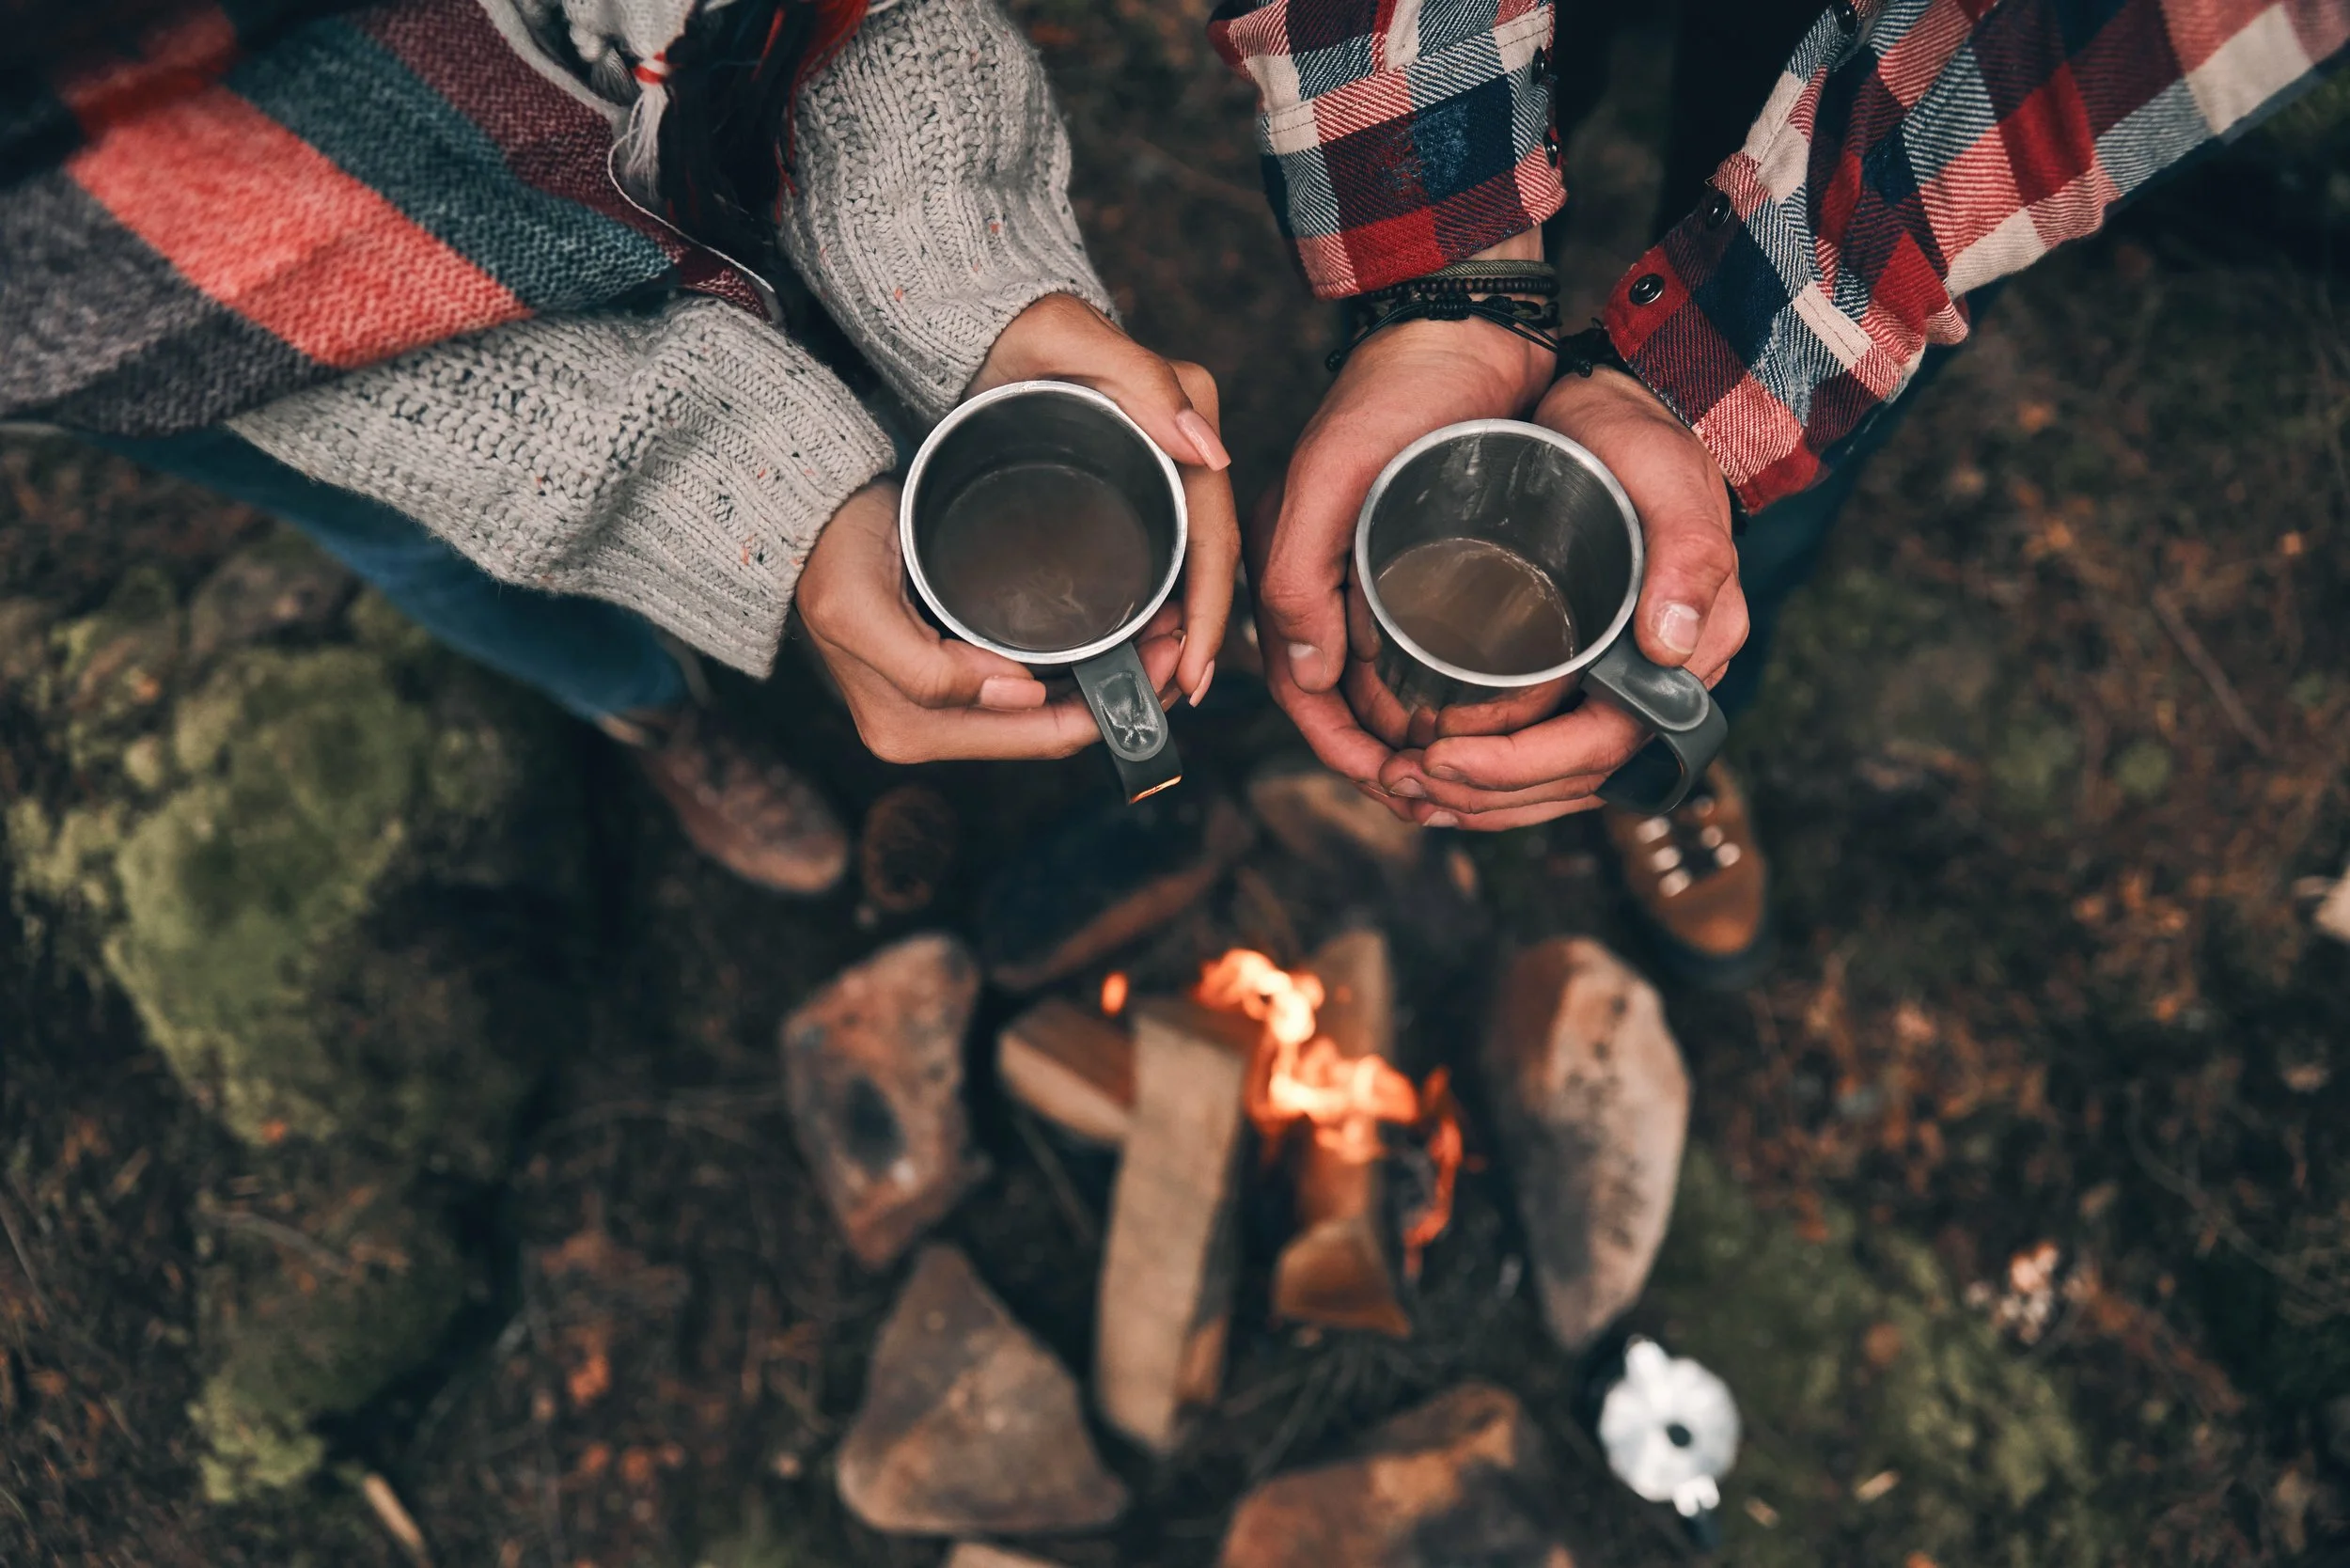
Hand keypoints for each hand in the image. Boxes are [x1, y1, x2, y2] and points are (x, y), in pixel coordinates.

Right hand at [799, 480, 1184, 762]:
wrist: (796, 517)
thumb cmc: (826, 553)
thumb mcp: (859, 609)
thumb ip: (928, 669)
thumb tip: (1016, 694)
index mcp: (912, 729)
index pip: (1039, 736)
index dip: (1113, 707)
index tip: (1168, 656)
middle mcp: (927, 732)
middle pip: (1052, 731)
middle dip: (1123, 694)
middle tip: (1180, 640)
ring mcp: (939, 710)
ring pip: (1048, 711)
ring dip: (1108, 680)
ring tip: (1162, 632)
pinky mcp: (948, 678)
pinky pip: (1028, 688)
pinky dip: (1078, 667)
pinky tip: (1116, 634)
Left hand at [972, 293, 1236, 704]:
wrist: (972, 323)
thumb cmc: (1014, 327)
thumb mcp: (1069, 339)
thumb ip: (1142, 381)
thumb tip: (1211, 455)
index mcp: (1183, 419)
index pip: (1213, 532)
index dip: (1208, 609)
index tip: (1191, 670)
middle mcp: (1178, 449)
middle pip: (1204, 561)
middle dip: (1195, 636)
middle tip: (1171, 696)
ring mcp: (1152, 471)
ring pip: (1180, 569)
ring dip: (1173, 633)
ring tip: (1151, 688)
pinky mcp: (1123, 487)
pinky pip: (1151, 559)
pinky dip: (1147, 610)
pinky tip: (1131, 650)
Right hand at [1249, 233, 1555, 797]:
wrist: (1468, 323)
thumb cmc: (1396, 387)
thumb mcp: (1338, 472)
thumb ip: (1298, 569)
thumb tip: (1304, 676)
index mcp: (1290, 570)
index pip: (1301, 692)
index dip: (1341, 751)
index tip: (1397, 786)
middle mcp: (1328, 583)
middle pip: (1343, 705)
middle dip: (1383, 764)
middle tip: (1441, 798)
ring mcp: (1377, 576)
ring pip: (1384, 689)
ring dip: (1415, 744)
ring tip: (1468, 780)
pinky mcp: (1426, 564)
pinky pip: (1425, 654)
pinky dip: (1447, 702)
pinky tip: (1489, 726)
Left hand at [1376, 365, 1747, 829]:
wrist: (1613, 408)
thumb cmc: (1640, 442)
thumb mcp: (1668, 480)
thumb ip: (1689, 554)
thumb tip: (1671, 648)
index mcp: (1689, 657)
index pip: (1605, 749)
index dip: (1523, 771)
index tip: (1444, 758)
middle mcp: (1660, 686)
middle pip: (1571, 780)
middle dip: (1484, 795)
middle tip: (1403, 780)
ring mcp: (1622, 686)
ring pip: (1552, 781)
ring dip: (1478, 799)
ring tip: (1404, 785)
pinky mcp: (1584, 675)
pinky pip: (1539, 750)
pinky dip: (1488, 775)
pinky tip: (1432, 770)